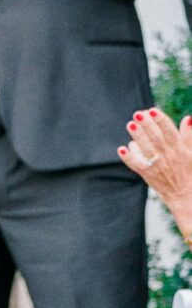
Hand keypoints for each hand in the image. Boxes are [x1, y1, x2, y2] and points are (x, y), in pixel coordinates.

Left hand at [119, 109, 191, 242]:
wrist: (186, 197)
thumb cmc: (189, 173)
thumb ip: (189, 137)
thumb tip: (187, 118)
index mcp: (180, 151)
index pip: (171, 133)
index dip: (162, 121)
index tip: (153, 110)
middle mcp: (169, 158)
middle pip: (156, 139)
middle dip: (147, 125)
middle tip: (137, 114)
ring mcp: (157, 167)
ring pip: (146, 150)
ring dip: (137, 137)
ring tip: (130, 125)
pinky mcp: (148, 175)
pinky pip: (137, 165)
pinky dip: (129, 158)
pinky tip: (122, 148)